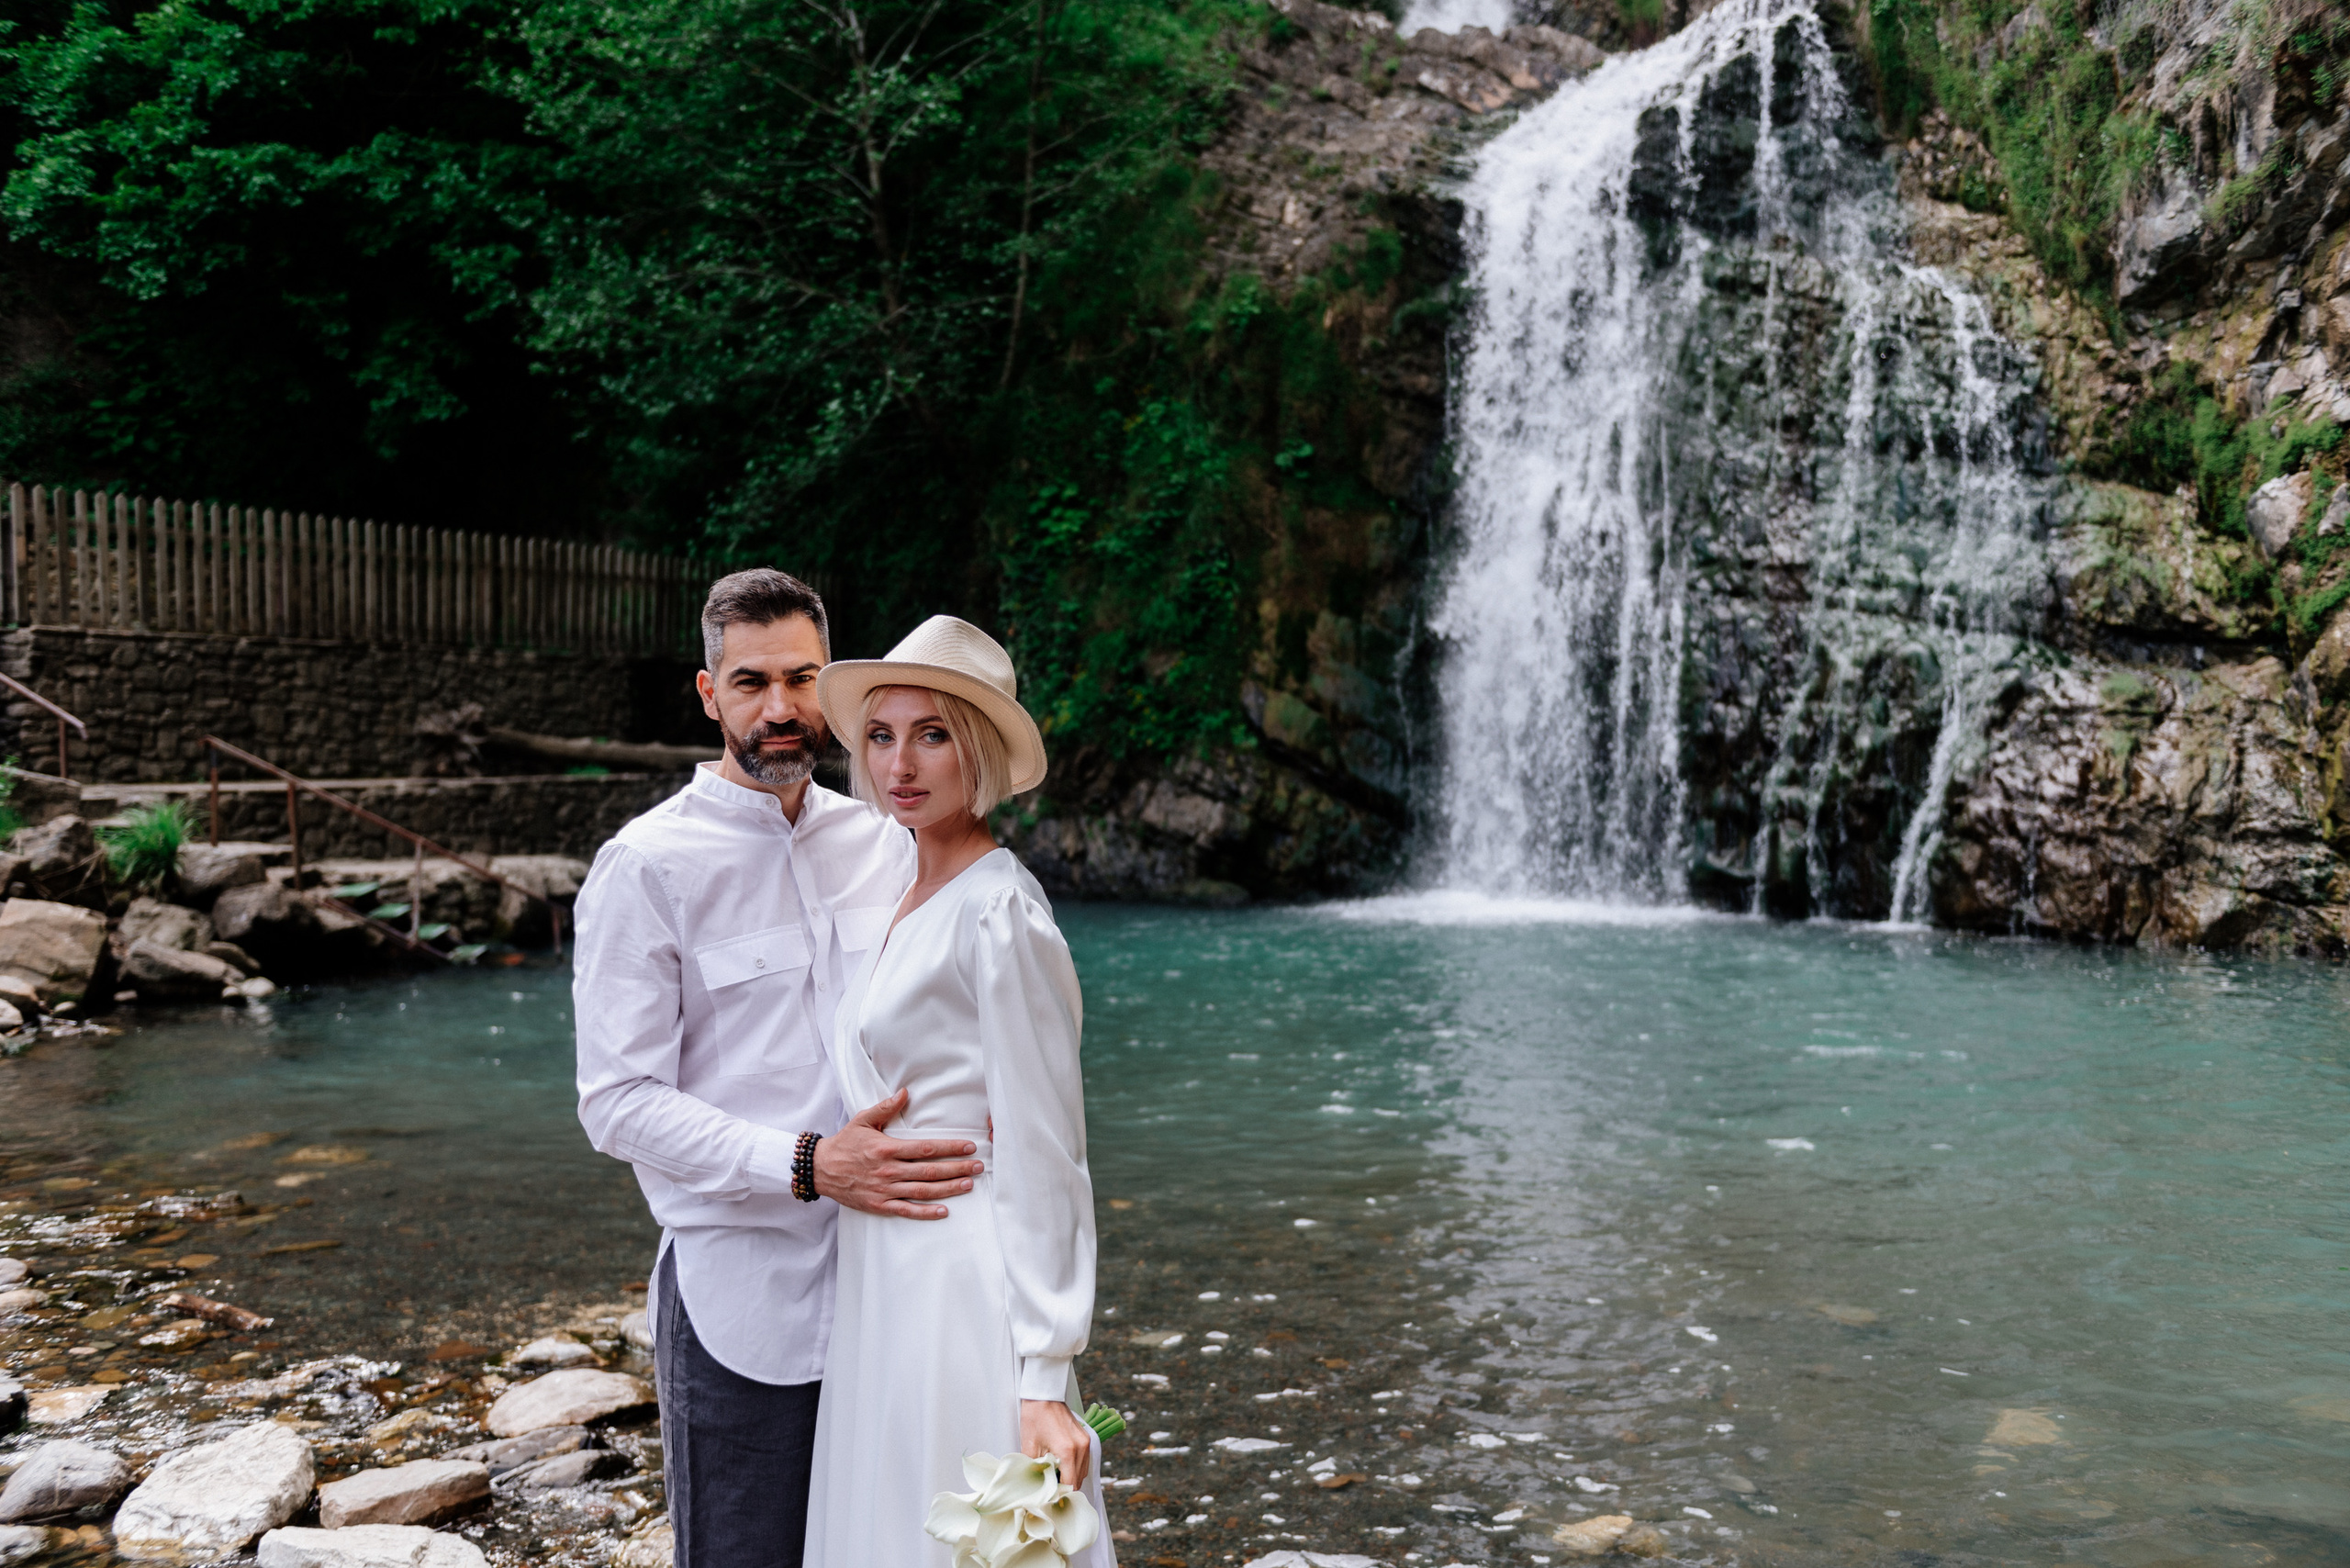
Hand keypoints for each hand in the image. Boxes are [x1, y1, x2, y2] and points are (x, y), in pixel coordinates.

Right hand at [812, 1089, 980, 1218]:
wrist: (820, 1170)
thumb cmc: (844, 1144)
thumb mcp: (863, 1121)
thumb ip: (885, 1107)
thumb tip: (905, 1092)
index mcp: (887, 1149)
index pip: (925, 1148)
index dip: (950, 1148)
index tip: (969, 1147)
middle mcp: (889, 1170)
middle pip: (930, 1171)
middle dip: (957, 1168)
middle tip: (978, 1167)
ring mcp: (885, 1190)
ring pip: (922, 1191)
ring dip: (948, 1189)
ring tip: (968, 1185)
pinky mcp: (879, 1205)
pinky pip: (906, 1210)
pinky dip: (926, 1213)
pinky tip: (943, 1211)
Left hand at [1020, 1399, 1090, 1489]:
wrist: (1044, 1395)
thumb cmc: (1035, 1418)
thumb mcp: (1030, 1447)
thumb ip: (1035, 1470)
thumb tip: (1035, 1487)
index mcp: (1068, 1451)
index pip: (1070, 1484)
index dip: (1060, 1495)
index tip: (1049, 1499)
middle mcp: (1081, 1448)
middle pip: (1078, 1480)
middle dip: (1065, 1488)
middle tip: (1049, 1491)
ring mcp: (1086, 1442)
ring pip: (1082, 1472)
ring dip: (1070, 1478)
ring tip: (1053, 1479)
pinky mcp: (1086, 1438)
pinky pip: (1083, 1461)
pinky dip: (1074, 1468)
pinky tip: (1061, 1466)